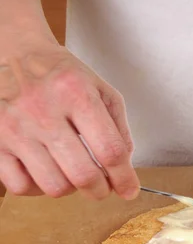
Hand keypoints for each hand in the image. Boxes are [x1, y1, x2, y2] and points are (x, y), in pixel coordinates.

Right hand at [0, 40, 139, 199]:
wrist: (12, 53)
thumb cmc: (59, 75)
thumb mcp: (99, 88)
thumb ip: (118, 128)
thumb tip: (124, 168)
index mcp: (75, 93)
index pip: (110, 150)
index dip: (124, 178)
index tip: (129, 190)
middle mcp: (42, 110)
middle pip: (83, 174)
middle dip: (100, 190)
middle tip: (103, 187)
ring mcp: (14, 128)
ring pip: (54, 186)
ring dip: (72, 189)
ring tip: (74, 175)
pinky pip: (21, 186)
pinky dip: (40, 189)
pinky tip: (47, 173)